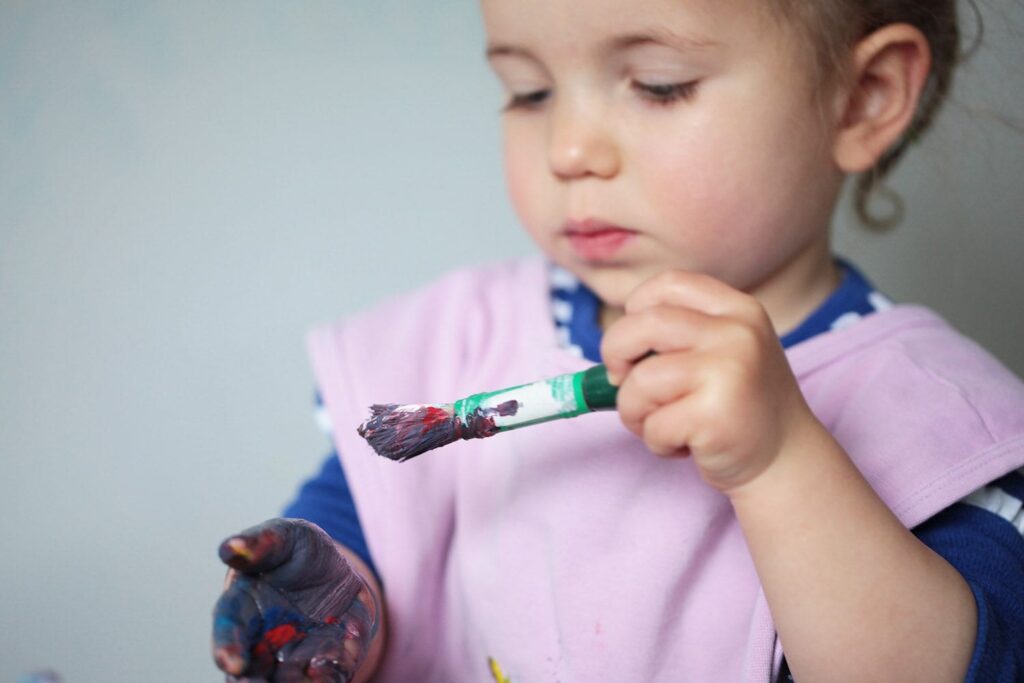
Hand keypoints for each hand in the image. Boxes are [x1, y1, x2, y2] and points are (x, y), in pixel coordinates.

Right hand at [212, 518, 377, 681]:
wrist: (338, 572)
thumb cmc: (299, 551)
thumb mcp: (286, 537)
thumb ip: (261, 542)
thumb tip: (231, 548)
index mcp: (243, 606)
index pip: (228, 629)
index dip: (226, 647)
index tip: (232, 662)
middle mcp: (262, 640)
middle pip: (249, 670)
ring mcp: (292, 657)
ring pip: (285, 681)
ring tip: (304, 681)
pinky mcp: (325, 664)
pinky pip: (326, 678)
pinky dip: (325, 679)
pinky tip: (327, 673)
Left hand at [601, 270, 820, 493]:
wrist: (785, 459)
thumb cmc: (736, 406)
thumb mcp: (720, 353)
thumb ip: (673, 339)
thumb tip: (607, 357)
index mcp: (737, 309)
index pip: (668, 284)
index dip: (635, 310)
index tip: (634, 343)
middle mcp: (737, 332)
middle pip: (642, 325)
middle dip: (615, 355)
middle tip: (622, 383)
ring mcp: (729, 371)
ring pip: (639, 381)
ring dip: (634, 411)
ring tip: (662, 424)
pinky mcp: (717, 415)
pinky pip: (654, 424)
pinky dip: (657, 441)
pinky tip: (686, 444)